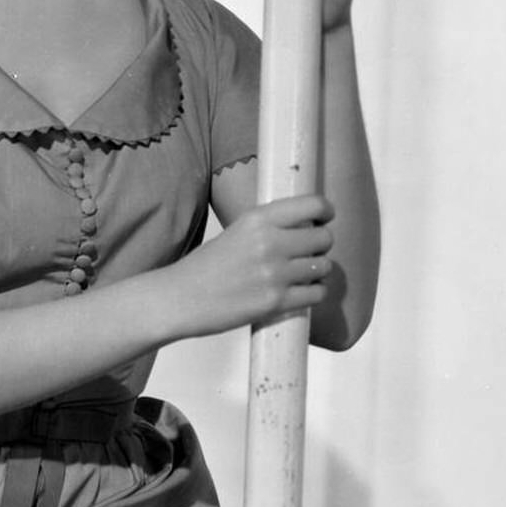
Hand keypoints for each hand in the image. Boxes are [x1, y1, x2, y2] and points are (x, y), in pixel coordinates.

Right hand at [171, 194, 335, 336]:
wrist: (179, 298)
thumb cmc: (205, 267)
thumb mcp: (237, 232)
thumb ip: (270, 227)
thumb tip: (306, 226)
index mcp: (258, 219)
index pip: (313, 204)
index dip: (326, 211)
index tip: (324, 218)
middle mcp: (270, 242)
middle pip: (324, 237)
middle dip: (319, 245)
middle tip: (306, 253)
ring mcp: (275, 273)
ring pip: (324, 266)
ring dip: (316, 271)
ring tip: (300, 275)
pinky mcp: (276, 302)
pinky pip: (317, 293)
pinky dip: (313, 293)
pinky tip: (299, 293)